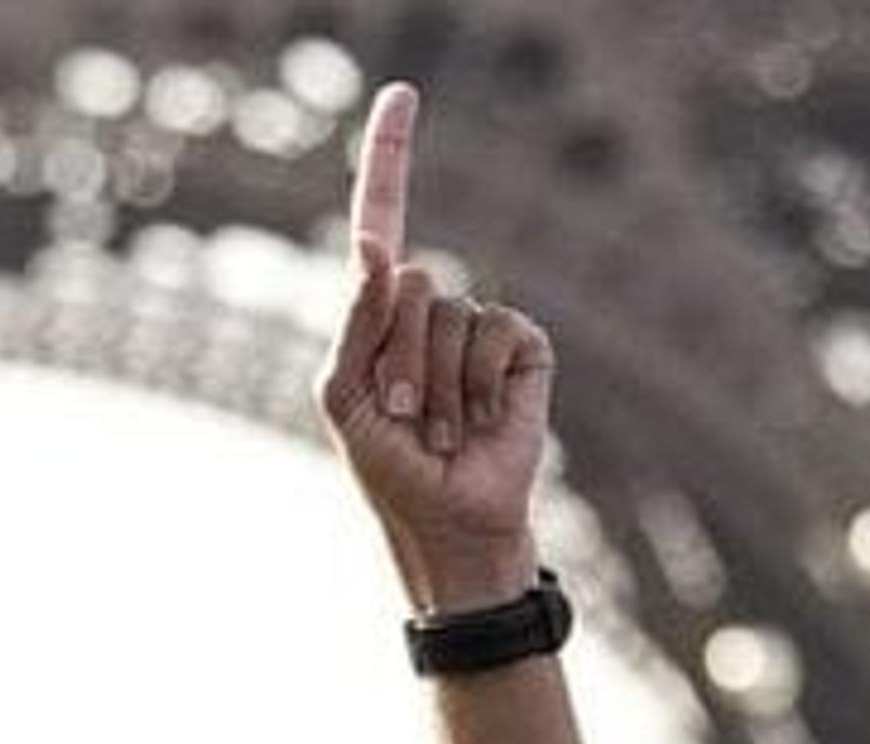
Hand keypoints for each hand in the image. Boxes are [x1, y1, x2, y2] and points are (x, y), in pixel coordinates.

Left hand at [317, 84, 552, 611]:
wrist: (449, 525)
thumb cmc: (387, 468)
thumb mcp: (345, 399)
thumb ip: (354, 323)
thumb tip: (379, 252)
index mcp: (378, 316)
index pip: (381, 221)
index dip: (389, 160)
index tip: (401, 93)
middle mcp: (429, 312)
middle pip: (408, 283)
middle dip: (397, 356)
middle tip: (402, 415)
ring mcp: (479, 329)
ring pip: (450, 314)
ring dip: (436, 384)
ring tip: (438, 429)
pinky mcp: (524, 351)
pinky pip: (499, 333)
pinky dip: (483, 385)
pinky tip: (482, 420)